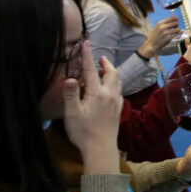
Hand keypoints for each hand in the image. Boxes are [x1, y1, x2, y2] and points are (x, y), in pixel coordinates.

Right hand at [63, 41, 122, 173]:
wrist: (101, 148)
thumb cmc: (84, 131)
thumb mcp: (72, 113)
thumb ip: (71, 94)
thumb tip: (70, 78)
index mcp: (97, 93)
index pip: (91, 70)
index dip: (87, 56)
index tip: (85, 43)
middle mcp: (110, 95)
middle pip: (112, 73)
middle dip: (105, 63)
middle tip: (99, 58)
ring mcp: (116, 102)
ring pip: (118, 81)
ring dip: (111, 73)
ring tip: (104, 70)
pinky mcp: (118, 110)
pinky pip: (119, 91)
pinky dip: (115, 84)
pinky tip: (110, 89)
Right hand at [138, 16, 181, 58]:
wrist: (151, 45)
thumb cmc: (155, 36)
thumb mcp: (157, 27)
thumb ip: (164, 23)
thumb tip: (174, 17)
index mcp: (160, 23)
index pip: (172, 18)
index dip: (176, 19)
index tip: (177, 20)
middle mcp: (163, 27)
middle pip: (175, 23)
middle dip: (177, 24)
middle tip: (176, 27)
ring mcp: (166, 33)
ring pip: (177, 28)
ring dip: (178, 29)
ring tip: (176, 31)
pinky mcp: (168, 38)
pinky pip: (177, 34)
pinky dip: (180, 33)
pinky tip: (180, 33)